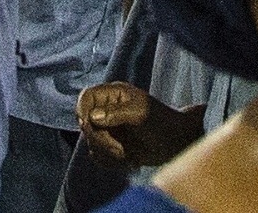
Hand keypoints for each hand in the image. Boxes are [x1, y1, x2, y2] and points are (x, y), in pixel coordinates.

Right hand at [77, 80, 206, 167]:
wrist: (175, 143)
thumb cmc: (162, 123)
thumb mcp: (140, 114)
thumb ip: (116, 113)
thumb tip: (92, 117)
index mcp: (114, 95)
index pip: (86, 97)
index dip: (82, 110)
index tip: (87, 125)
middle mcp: (107, 110)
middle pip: (86, 125)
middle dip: (102, 141)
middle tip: (121, 149)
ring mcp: (108, 129)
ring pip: (91, 143)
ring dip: (109, 154)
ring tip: (129, 154)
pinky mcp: (111, 146)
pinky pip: (98, 157)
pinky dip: (111, 162)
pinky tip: (129, 160)